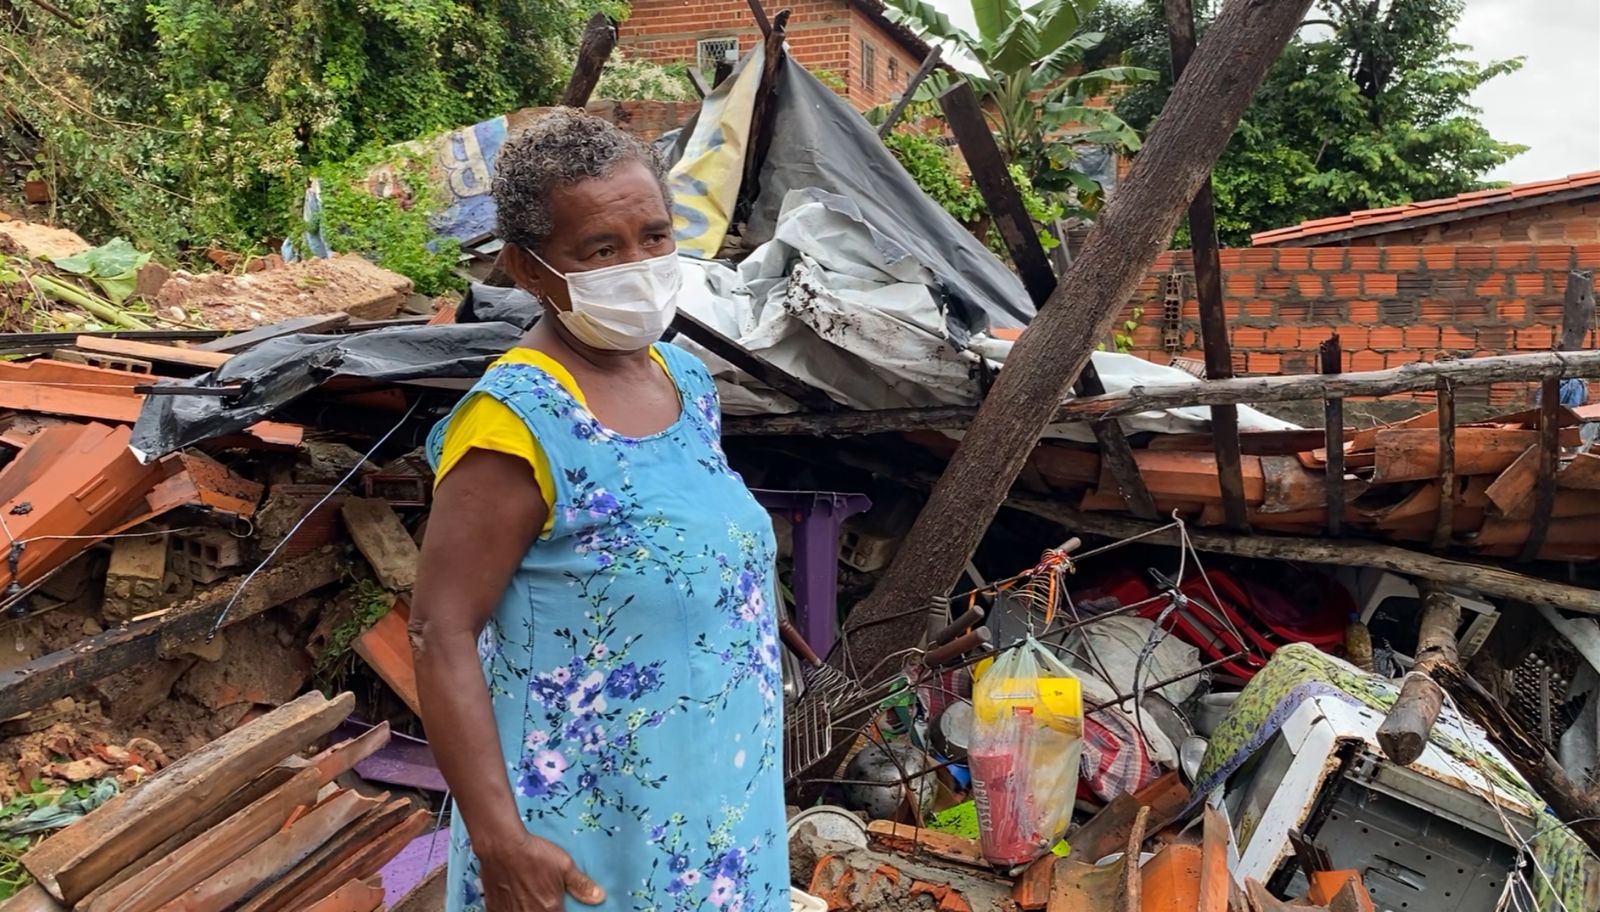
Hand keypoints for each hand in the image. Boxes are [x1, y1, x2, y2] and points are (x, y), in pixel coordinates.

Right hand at [478, 832, 605, 910]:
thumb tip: (600, 898)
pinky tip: (516, 903)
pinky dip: (514, 910)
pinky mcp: (496, 910)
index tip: (559, 906)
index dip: (562, 911)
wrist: (502, 846)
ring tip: (530, 901)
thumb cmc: (534, 854)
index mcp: (551, 908)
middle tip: (544, 901)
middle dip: (546, 910)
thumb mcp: (563, 865)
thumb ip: (581, 885)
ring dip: (530, 910)